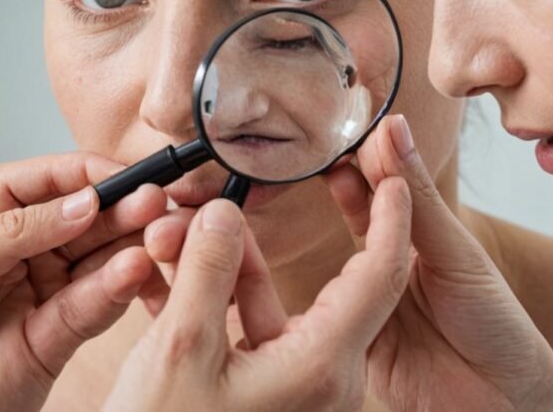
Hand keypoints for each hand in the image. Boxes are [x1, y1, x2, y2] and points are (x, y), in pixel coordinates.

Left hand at [0, 153, 165, 411]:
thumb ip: (9, 233)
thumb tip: (79, 203)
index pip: (29, 184)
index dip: (73, 172)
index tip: (114, 171)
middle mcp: (12, 252)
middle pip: (73, 215)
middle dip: (114, 205)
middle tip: (153, 199)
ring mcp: (40, 289)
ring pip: (96, 254)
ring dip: (129, 241)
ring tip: (157, 232)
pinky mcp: (63, 331)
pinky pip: (97, 301)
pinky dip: (120, 285)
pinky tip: (136, 270)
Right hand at [102, 179, 414, 411]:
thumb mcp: (182, 350)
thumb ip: (208, 271)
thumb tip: (226, 213)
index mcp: (323, 364)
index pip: (379, 270)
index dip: (387, 211)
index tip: (385, 163)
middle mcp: (322, 376)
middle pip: (317, 281)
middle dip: (256, 236)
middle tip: (217, 199)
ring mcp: (294, 388)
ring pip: (271, 304)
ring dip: (222, 266)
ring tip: (165, 234)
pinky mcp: (264, 395)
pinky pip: (249, 332)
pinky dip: (213, 301)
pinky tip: (165, 276)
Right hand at [325, 115, 552, 411]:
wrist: (503, 401)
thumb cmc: (497, 326)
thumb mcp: (455, 253)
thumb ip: (418, 198)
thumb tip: (394, 129)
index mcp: (424, 240)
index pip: (389, 187)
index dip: (371, 158)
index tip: (352, 126)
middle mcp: (394, 266)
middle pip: (359, 215)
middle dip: (344, 179)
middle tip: (326, 144)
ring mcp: (371, 301)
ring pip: (340, 254)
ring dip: (330, 220)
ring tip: (323, 173)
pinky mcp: (354, 339)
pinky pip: (329, 308)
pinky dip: (318, 281)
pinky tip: (313, 249)